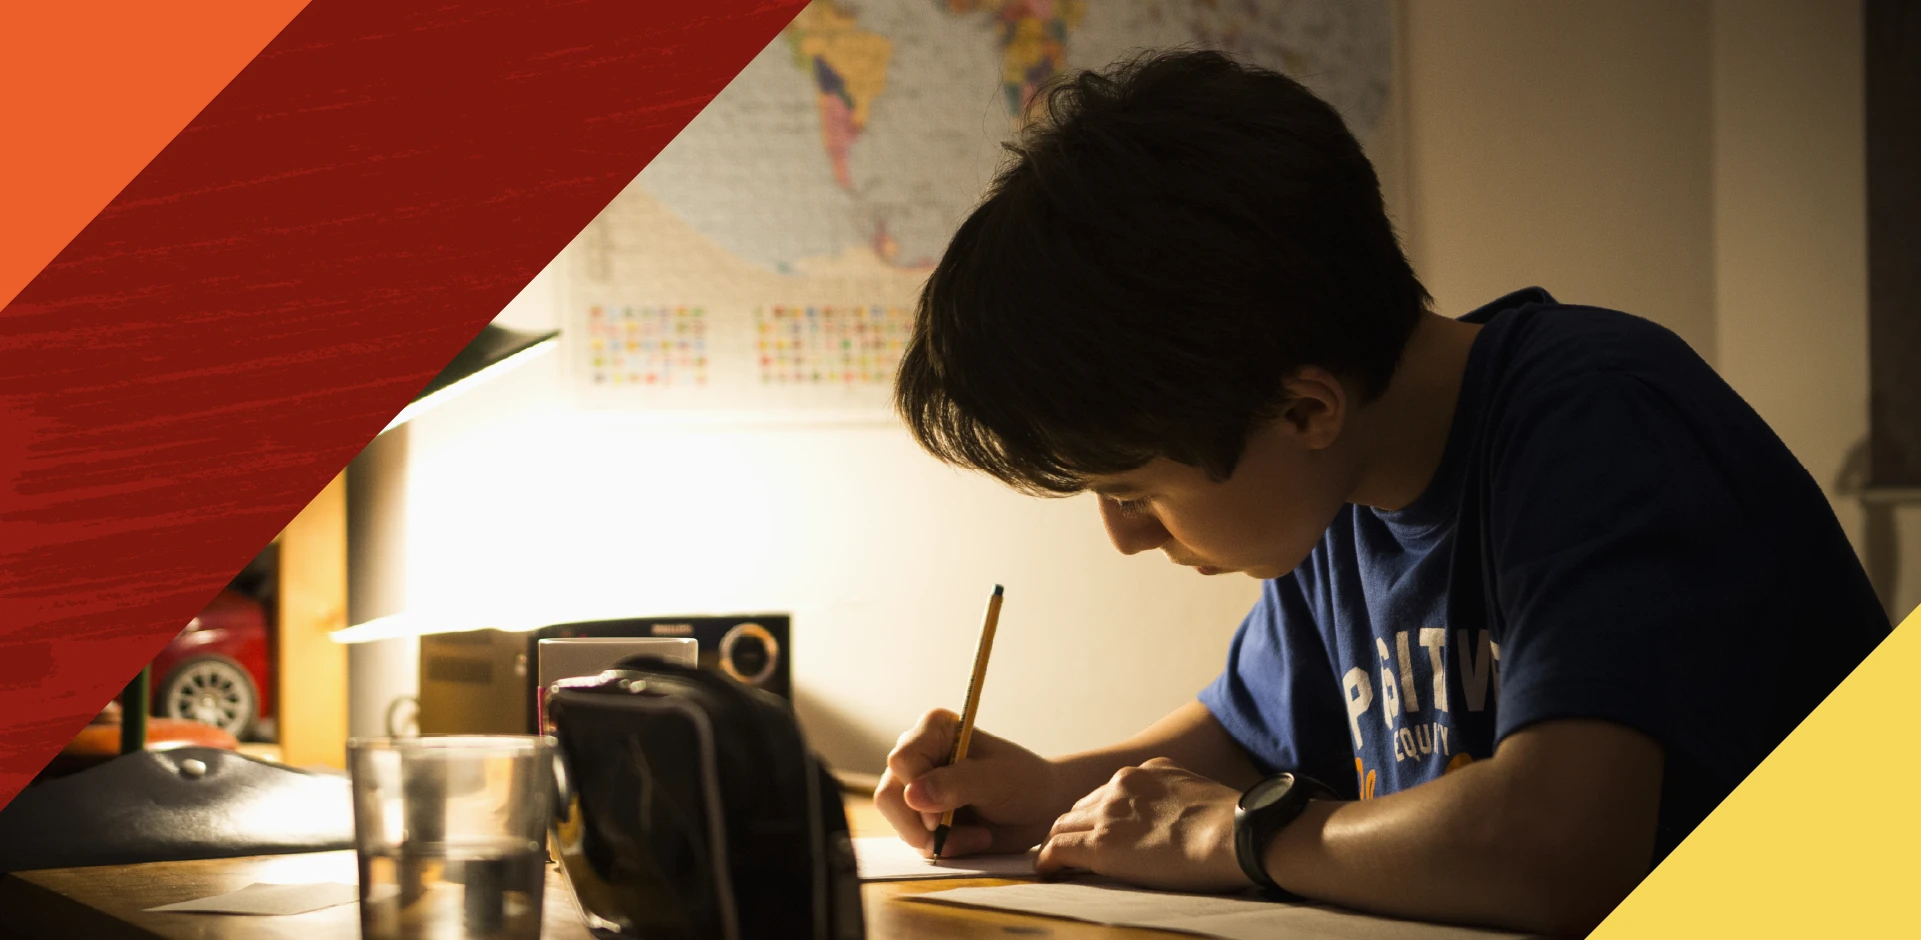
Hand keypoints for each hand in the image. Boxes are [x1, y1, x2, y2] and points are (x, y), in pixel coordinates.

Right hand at [873, 709, 1065, 856]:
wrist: (1040, 807)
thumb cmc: (1025, 782)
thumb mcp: (997, 780)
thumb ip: (956, 784)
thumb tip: (911, 795)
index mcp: (934, 731)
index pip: (902, 761)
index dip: (917, 792)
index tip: (943, 816)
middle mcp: (918, 755)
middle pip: (889, 795)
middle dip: (921, 826)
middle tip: (960, 836)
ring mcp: (916, 786)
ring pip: (898, 822)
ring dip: (935, 840)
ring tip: (975, 837)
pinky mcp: (922, 814)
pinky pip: (913, 839)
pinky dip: (942, 848)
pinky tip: (971, 840)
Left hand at [1035, 757, 1251, 892]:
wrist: (1234, 833)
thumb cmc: (1233, 824)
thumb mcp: (1200, 793)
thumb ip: (1179, 800)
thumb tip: (1184, 819)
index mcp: (1147, 771)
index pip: (1109, 793)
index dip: (1099, 814)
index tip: (1098, 830)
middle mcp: (1122, 784)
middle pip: (1082, 807)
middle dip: (1074, 826)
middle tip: (1069, 849)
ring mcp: (1109, 812)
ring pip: (1064, 825)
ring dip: (1057, 842)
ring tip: (1052, 862)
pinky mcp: (1101, 842)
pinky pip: (1058, 849)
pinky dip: (1047, 860)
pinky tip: (1045, 873)